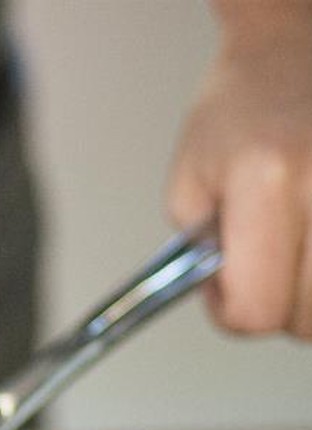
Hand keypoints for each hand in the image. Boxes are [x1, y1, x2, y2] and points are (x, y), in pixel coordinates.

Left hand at [166, 1, 311, 337]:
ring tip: (299, 247)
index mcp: (269, 181)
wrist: (300, 46)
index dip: (233, 310)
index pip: (256, 310)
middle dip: (281, 307)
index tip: (227, 288)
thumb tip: (228, 301)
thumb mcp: (191, 181)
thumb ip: (197, 255)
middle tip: (269, 265)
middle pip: (309, 321)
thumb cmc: (246, 106)